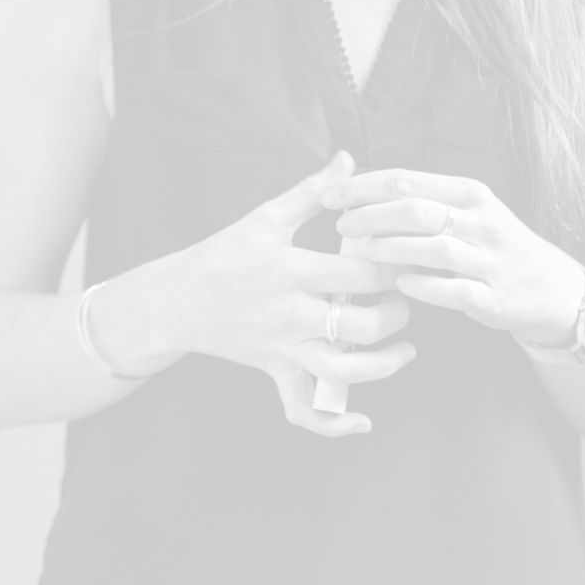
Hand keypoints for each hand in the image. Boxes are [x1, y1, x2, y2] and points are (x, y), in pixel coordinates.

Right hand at [167, 152, 414, 436]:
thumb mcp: (266, 217)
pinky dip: (334, 425)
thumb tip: (347, 159)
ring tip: (405, 350)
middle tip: (406, 300)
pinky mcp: (275, 373)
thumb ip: (313, 191)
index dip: (392, 269)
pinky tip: (362, 421)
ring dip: (382, 367)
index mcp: (291, 270)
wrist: (178, 300)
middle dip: (395, 316)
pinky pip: (303, 411)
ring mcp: (283, 349)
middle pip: (359, 327)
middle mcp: (290, 314)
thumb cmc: (224, 253)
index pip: (358, 275)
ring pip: (342, 373)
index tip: (406, 258)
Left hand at [322, 168, 584, 345]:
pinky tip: (400, 285)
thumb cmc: (493, 244)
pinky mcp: (493, 296)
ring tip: (360, 252)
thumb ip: (422, 201)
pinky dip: (424, 286)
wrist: (549, 286)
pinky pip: (454, 290)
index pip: (407, 181)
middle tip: (340, 224)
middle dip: (370, 216)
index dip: (363, 186)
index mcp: (469, 193)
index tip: (330, 195)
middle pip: (416, 210)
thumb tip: (361, 192)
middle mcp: (481, 220)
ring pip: (434, 247)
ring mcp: (489, 259)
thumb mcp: (467, 211)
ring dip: (391, 249)